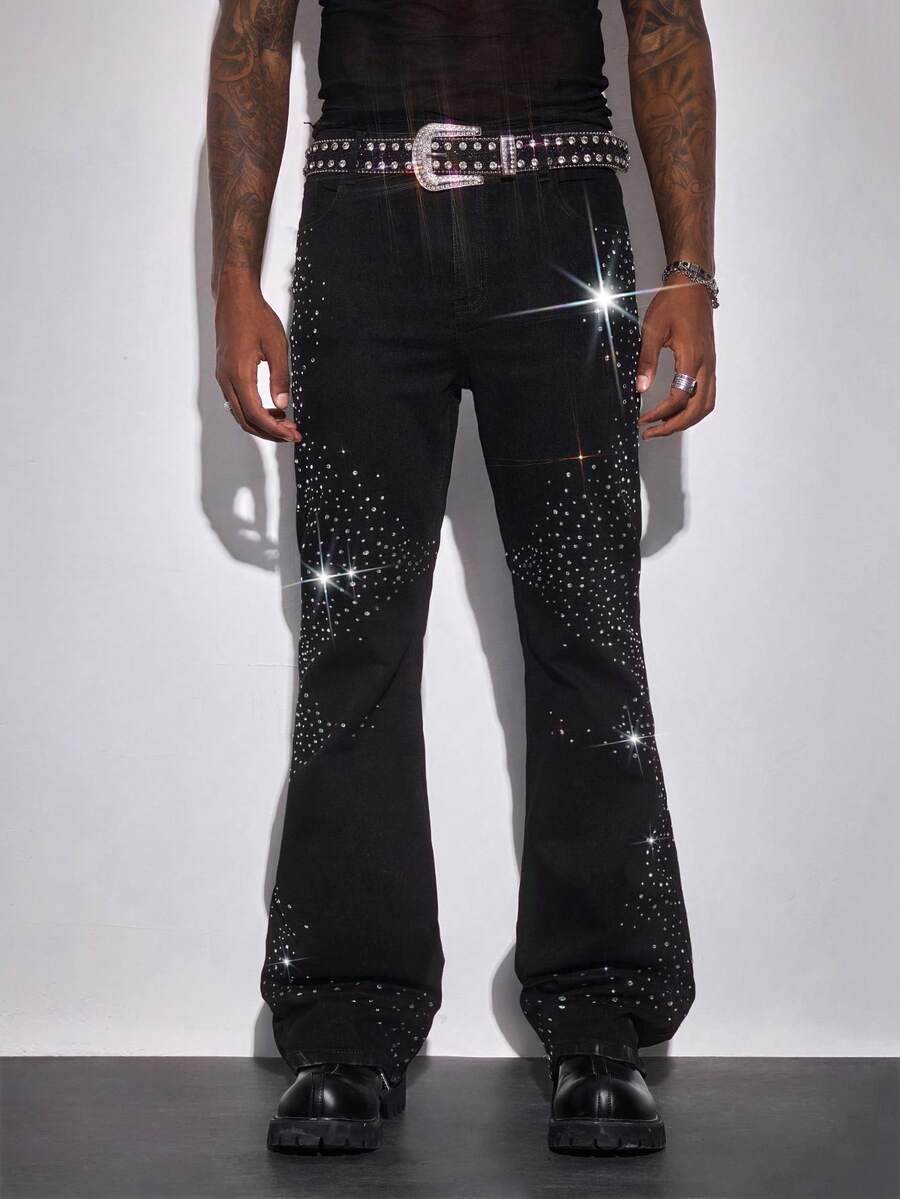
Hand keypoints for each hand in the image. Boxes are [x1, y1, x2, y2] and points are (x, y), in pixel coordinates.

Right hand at [214, 274, 300, 443]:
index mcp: (239, 374)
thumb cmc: (256, 316)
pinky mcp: (225, 372)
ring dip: (262, 423)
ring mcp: (223, 376)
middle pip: (245, 419)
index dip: (274, 429)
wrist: (235, 297)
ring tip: (285, 423)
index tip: (292, 433)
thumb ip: (280, 377)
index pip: (256, 414)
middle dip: (269, 431)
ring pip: (240, 413)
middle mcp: (226, 379)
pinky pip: (237, 401)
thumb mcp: (277, 345)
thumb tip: (282, 405)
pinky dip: (254, 411)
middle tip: (292, 434)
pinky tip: (273, 409)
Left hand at [636, 278, 715, 438]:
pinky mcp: (709, 363)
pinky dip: (694, 408)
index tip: (643, 419)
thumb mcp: (653, 329)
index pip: (680, 398)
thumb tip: (640, 388)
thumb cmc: (674, 303)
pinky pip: (707, 394)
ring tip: (663, 425)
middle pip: (698, 409)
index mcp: (692, 357)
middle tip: (652, 432)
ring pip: (706, 404)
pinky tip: (676, 410)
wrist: (693, 286)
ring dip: (687, 420)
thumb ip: (646, 360)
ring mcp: (710, 365)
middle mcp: (706, 364)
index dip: (660, 413)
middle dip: (675, 426)